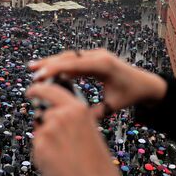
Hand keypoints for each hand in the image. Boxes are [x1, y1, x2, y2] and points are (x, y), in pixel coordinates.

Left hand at [26, 82, 121, 175]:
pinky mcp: (38, 148)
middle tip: (56, 136)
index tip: (32, 90)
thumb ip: (73, 119)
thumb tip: (55, 116)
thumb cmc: (97, 163)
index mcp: (77, 109)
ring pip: (41, 130)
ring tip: (64, 155)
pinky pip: (38, 146)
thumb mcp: (91, 131)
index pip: (51, 90)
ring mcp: (47, 131)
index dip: (39, 88)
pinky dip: (44, 153)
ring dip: (46, 139)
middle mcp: (60, 116)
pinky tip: (57, 163)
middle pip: (44, 112)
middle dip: (46, 122)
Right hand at [29, 48, 166, 117]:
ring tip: (33, 68)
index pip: (75, 64)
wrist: (145, 83)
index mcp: (103, 65)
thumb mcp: (114, 106)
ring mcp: (96, 54)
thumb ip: (96, 113)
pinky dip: (60, 64)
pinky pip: (74, 59)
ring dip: (52, 62)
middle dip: (49, 63)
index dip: (56, 68)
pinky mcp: (94, 57)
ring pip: (69, 56)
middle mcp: (99, 56)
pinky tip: (47, 70)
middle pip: (69, 57)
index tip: (40, 75)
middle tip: (31, 70)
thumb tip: (77, 120)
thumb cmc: (130, 95)